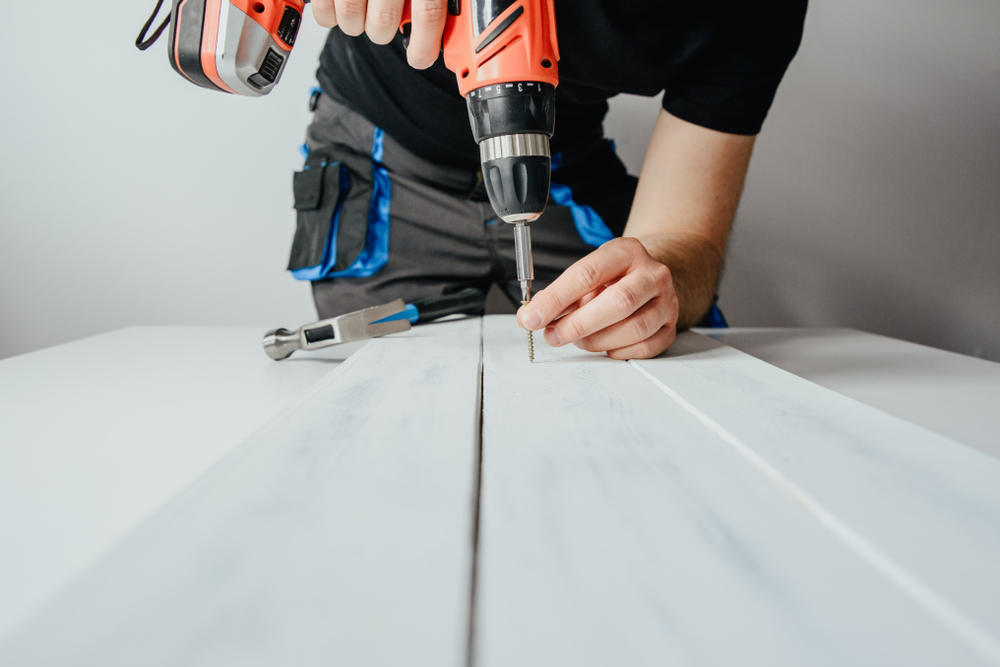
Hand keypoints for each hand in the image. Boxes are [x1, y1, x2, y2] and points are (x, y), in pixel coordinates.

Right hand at [311, 0, 447, 68]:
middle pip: (384, 22)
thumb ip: (429, 4)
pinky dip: (327, 16)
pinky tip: (335, 8)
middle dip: (381, 31)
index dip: (424, 46)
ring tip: (358, 12)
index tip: (420, 59)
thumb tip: (451, 35)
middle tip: (381, 24)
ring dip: (354, 23)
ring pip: (352, 18)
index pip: (428, 15)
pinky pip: (324, 10)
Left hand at [517, 238, 678, 359]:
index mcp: (626, 251)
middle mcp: (652, 273)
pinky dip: (618, 352)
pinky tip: (605, 346)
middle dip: (578, 324)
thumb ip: (559, 295)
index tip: (532, 317)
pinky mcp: (672, 326)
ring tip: (578, 339)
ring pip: (633, 328)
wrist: (651, 278)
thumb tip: (529, 316)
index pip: (587, 274)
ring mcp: (667, 301)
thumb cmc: (614, 278)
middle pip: (618, 302)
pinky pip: (645, 347)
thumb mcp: (588, 274)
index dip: (556, 299)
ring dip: (597, 340)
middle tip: (553, 336)